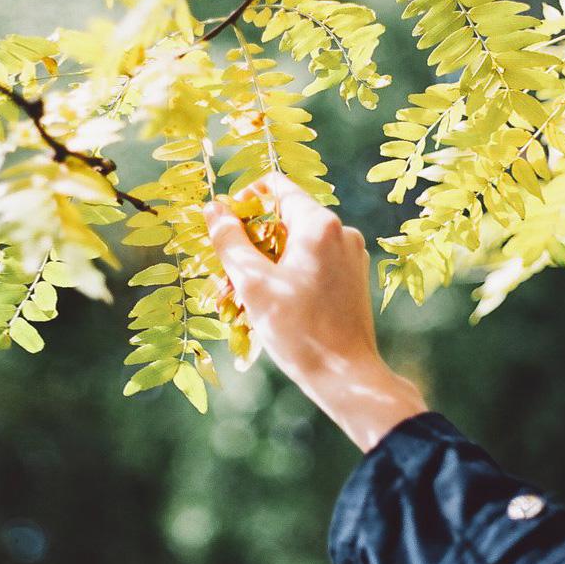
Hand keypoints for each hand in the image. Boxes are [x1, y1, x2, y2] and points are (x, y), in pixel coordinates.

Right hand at [203, 173, 427, 451]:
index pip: (275, 186)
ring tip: (239, 300)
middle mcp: (340, 231)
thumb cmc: (298, 330)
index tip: (223, 229)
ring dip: (263, 266)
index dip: (243, 201)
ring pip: (294, 246)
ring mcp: (350, 255)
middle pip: (282, 220)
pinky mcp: (352, 278)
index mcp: (319, 224)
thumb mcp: (253, 283)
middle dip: (249, 245)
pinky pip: (311, 264)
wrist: (346, 376)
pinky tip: (266, 307)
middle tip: (225, 278)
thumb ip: (229, 240)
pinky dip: (285, 277)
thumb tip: (212, 208)